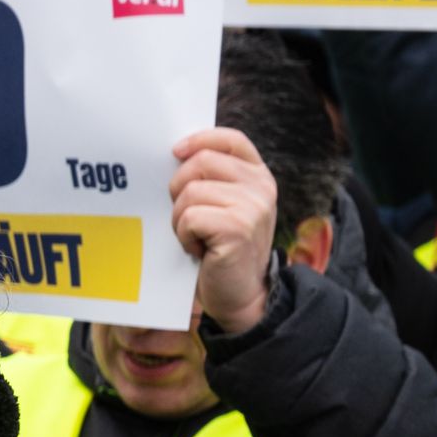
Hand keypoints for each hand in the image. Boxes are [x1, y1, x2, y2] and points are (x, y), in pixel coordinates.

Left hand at [170, 126, 279, 332]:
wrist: (241, 297)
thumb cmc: (222, 250)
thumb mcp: (225, 208)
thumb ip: (212, 180)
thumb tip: (174, 155)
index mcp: (259, 177)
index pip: (231, 140)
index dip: (200, 139)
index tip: (176, 152)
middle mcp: (261, 188)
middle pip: (201, 162)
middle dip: (179, 187)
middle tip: (185, 217)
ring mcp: (252, 207)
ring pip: (190, 191)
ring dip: (180, 219)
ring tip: (196, 238)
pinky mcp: (237, 228)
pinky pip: (189, 217)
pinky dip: (183, 236)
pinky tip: (198, 250)